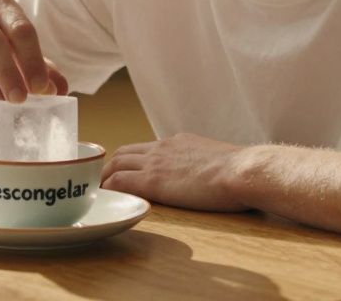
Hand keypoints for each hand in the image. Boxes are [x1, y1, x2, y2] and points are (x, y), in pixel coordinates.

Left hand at [100, 133, 250, 211]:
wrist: (243, 170)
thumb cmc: (242, 172)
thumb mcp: (219, 160)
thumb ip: (206, 164)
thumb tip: (211, 176)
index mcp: (179, 142)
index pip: (145, 148)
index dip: (131, 160)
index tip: (125, 171)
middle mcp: (163, 147)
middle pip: (124, 152)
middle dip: (110, 166)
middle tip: (103, 182)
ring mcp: (156, 162)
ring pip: (116, 163)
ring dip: (104, 177)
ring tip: (97, 191)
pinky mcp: (153, 180)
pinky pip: (119, 180)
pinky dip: (108, 187)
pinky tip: (104, 198)